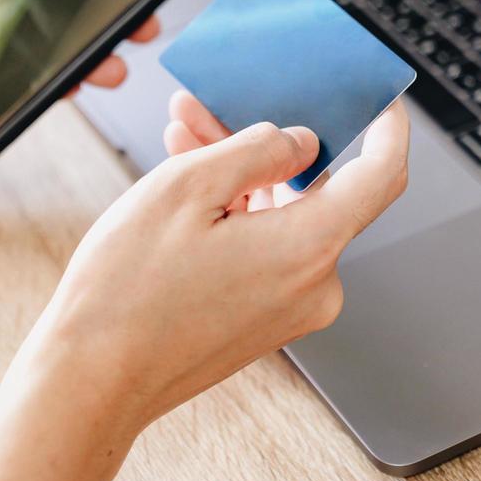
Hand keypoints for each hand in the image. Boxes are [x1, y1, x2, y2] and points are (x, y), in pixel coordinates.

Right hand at [0, 100, 410, 480]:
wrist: (93, 382)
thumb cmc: (127, 293)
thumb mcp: (186, 187)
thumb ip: (258, 149)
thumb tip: (300, 142)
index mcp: (308, 247)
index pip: (382, 174)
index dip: (387, 127)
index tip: (379, 99)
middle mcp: (315, 284)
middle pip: (314, 188)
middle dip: (263, 141)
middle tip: (207, 106)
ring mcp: (291, 308)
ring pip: (283, 215)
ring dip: (239, 174)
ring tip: (179, 138)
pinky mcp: (265, 320)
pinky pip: (267, 248)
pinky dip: (235, 213)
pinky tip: (188, 186)